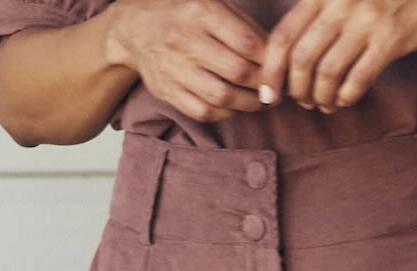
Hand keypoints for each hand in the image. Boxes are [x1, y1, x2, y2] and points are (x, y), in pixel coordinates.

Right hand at [106, 0, 269, 121]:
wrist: (135, 28)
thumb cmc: (183, 14)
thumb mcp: (210, 3)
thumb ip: (242, 25)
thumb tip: (276, 54)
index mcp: (201, 10)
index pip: (247, 42)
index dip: (270, 61)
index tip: (282, 69)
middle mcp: (185, 39)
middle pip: (238, 72)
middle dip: (263, 85)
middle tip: (275, 90)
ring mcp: (174, 67)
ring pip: (222, 97)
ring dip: (248, 104)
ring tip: (260, 101)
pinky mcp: (167, 90)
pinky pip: (204, 111)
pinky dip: (225, 113)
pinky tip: (234, 106)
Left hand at [256, 0, 416, 113]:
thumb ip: (320, 14)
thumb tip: (289, 55)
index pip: (283, 34)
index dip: (270, 70)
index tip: (269, 94)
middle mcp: (341, 2)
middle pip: (300, 58)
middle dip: (295, 89)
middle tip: (300, 102)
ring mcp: (367, 20)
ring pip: (326, 72)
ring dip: (320, 97)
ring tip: (323, 103)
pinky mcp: (391, 38)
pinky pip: (358, 78)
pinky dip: (346, 96)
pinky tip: (345, 100)